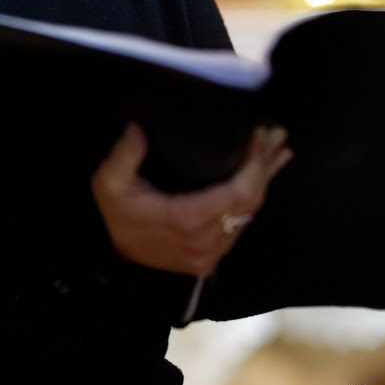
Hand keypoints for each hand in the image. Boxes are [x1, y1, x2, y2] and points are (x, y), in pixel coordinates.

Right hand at [90, 123, 292, 276]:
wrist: (107, 251)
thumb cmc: (112, 212)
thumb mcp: (109, 181)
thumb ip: (125, 154)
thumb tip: (138, 127)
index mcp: (187, 220)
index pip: (241, 193)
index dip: (257, 165)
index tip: (261, 136)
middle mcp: (206, 241)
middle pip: (252, 203)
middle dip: (266, 167)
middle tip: (276, 136)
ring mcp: (211, 253)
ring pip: (250, 215)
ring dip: (264, 181)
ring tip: (277, 152)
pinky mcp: (211, 257)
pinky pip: (240, 226)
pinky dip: (253, 200)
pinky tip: (261, 180)